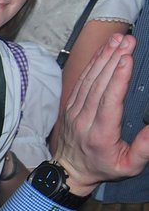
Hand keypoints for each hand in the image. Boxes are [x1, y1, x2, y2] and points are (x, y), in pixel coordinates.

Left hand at [52, 33, 148, 190]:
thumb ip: (144, 148)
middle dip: (114, 60)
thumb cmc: (104, 167)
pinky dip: (92, 64)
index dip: (117, 79)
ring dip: (103, 57)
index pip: (108, 101)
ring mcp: (74, 112)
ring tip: (118, 39)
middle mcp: (84, 120)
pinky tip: (104, 49)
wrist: (70, 172)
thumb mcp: (128, 166)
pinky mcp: (70, 106)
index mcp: (100, 134)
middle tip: (128, 40)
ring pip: (89, 80)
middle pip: (99, 85)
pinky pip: (81, 81)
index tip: (127, 59)